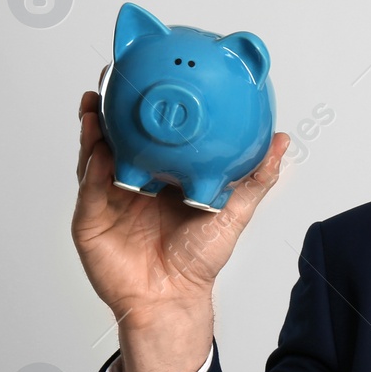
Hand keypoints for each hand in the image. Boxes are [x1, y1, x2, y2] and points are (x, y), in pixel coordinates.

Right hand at [72, 73, 288, 371]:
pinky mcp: (90, 218)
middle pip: (116, 136)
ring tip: (94, 104)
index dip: (149, 106)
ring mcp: (108, 197)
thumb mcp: (232, 212)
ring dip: (92, 128)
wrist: (173, 298)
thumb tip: (281, 143)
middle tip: (113, 77)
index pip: (152, 134)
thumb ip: (254, 178)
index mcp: (162, 175)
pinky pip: (89, 186)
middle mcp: (132, 181)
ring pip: (95, 155)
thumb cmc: (199, 260)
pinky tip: (98, 146)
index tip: (153, 73)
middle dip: (110, 107)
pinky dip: (92, 164)